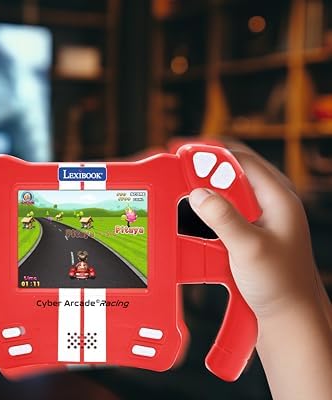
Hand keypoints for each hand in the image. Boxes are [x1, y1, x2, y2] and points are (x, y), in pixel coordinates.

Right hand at [189, 143, 331, 398]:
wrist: (289, 315)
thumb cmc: (281, 284)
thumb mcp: (249, 248)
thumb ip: (224, 218)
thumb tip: (198, 193)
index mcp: (278, 197)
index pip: (240, 159)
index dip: (209, 151)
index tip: (182, 150)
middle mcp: (271, 201)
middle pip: (233, 169)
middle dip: (203, 163)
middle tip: (175, 163)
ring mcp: (262, 215)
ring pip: (228, 187)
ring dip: (205, 182)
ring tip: (181, 181)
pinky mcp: (252, 229)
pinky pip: (227, 206)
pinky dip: (209, 202)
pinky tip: (195, 209)